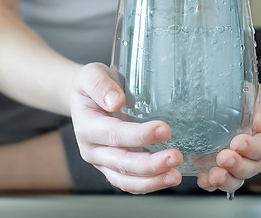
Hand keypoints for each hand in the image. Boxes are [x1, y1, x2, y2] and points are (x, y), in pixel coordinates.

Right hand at [70, 63, 183, 193]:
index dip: (139, 135)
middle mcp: (92, 150)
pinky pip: (130, 183)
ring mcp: (102, 162)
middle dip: (150, 164)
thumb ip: (100, 85)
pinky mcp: (113, 168)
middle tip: (176, 157)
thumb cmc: (90, 86)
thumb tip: (115, 101)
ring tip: (175, 175)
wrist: (84, 98)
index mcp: (86, 127)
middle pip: (122, 163)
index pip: (114, 135)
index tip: (164, 129)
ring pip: (125, 180)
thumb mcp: (90, 75)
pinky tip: (168, 177)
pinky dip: (149, 184)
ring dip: (152, 181)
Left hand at [197, 84, 260, 192]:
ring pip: (236, 179)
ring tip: (214, 176)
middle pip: (252, 167)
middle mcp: (253, 155)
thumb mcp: (259, 95)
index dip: (254, 148)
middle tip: (224, 158)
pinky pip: (215, 182)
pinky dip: (209, 184)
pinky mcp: (217, 168)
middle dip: (238, 165)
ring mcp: (235, 164)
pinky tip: (204, 179)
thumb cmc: (246, 98)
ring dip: (226, 180)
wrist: (221, 100)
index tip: (239, 143)